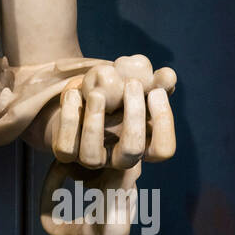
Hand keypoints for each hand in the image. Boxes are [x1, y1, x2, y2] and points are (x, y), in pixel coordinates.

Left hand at [49, 55, 175, 169]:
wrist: (81, 95)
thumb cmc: (116, 92)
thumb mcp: (136, 83)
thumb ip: (155, 81)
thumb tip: (168, 75)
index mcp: (143, 145)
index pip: (162, 150)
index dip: (163, 122)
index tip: (155, 92)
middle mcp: (118, 158)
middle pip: (132, 150)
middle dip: (134, 116)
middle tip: (133, 83)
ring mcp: (92, 159)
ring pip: (91, 155)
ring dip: (95, 120)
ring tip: (97, 93)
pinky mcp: (67, 153)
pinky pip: (66, 146)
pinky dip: (69, 119)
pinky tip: (75, 94)